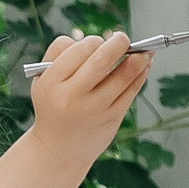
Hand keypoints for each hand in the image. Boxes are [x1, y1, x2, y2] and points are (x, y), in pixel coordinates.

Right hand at [25, 32, 150, 166]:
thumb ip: (61, 53)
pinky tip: (145, 66)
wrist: (58, 149)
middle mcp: (72, 96)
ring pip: (123, 75)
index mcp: (52, 82)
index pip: (78, 50)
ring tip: (145, 51)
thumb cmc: (54, 104)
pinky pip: (131, 91)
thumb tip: (98, 39)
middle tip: (123, 38)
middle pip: (101, 60)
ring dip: (138, 58)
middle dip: (118, 43)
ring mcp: (94, 109)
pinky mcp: (112, 119)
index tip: (99, 41)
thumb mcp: (43, 79)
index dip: (93, 41)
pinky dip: (141, 75)